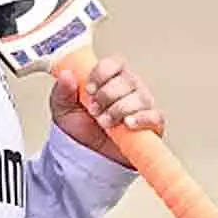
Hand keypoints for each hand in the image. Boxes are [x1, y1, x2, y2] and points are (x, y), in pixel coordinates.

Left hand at [49, 56, 164, 167]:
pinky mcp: (151, 124)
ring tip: (105, 122)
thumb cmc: (81, 128)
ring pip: (139, 97)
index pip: (114, 63)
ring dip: (119, 110)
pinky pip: (154, 116)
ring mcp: (142, 105)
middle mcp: (129, 88)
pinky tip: (127, 124)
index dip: (102, 74)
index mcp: (110, 78)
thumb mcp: (63, 108)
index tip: (89, 89)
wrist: (89, 155)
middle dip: (107, 96)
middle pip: (127, 80)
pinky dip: (141, 119)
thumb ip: (62, 91)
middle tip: (94, 110)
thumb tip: (67, 75)